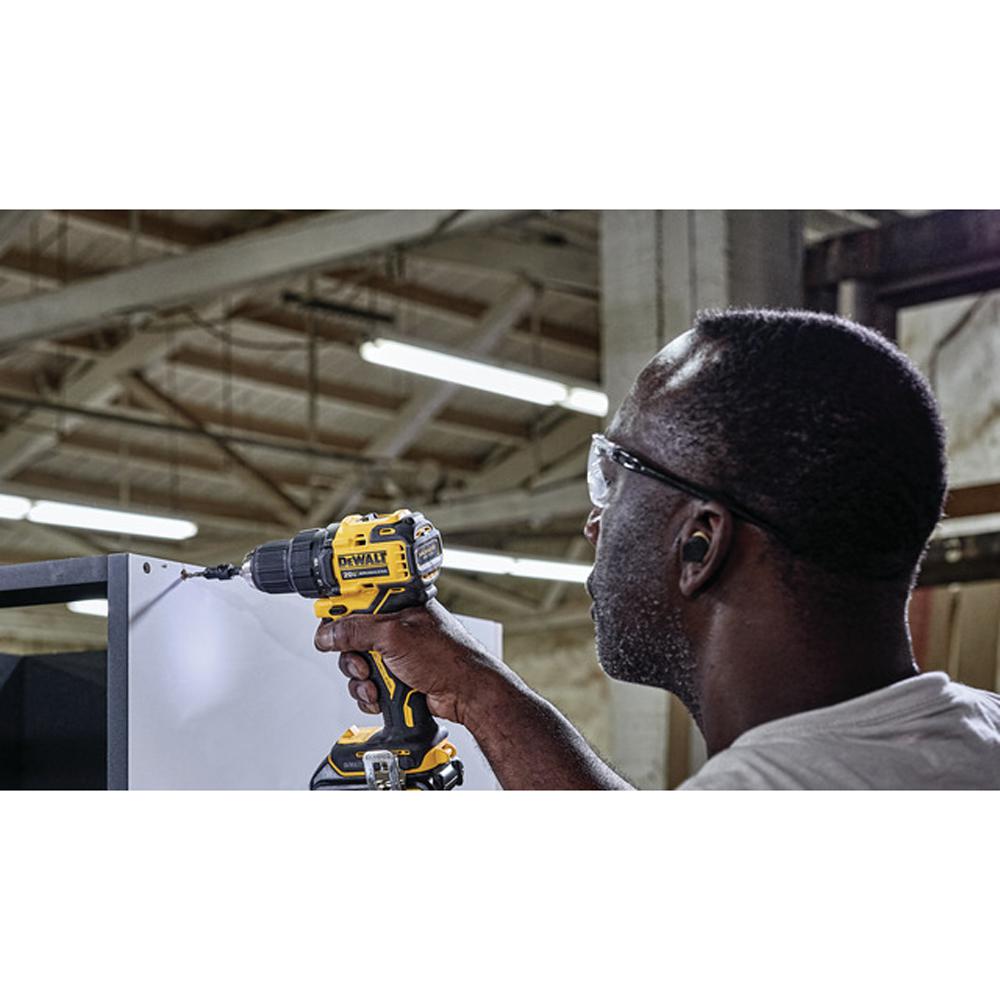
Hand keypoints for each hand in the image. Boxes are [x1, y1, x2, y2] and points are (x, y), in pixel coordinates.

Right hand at [313, 600, 505, 725]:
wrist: (467, 693)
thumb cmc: (448, 657)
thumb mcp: (395, 636)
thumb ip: (357, 631)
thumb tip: (328, 632)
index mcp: (398, 605)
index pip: (356, 602)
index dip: (339, 613)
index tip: (326, 623)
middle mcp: (395, 626)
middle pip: (350, 637)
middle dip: (351, 655)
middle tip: (363, 663)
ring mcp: (394, 653)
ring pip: (356, 664)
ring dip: (361, 679)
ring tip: (377, 683)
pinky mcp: (395, 676)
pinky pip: (366, 683)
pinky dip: (369, 693)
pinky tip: (382, 695)